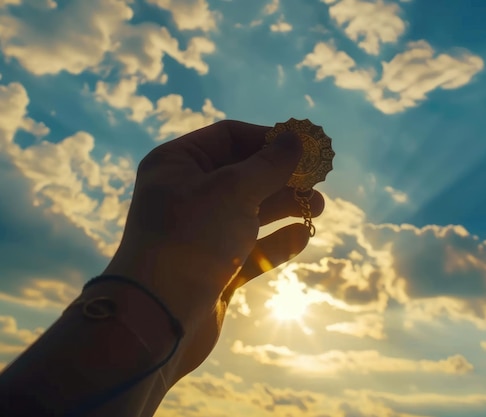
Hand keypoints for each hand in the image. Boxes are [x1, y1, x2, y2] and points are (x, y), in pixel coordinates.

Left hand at [103, 120, 324, 382]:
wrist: (159, 320)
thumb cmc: (192, 240)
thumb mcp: (233, 190)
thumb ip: (269, 164)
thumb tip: (296, 138)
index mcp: (178, 165)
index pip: (229, 137)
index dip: (268, 139)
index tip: (304, 147)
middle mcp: (187, 195)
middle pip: (244, 174)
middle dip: (282, 176)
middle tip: (318, 180)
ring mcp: (201, 233)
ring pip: (251, 212)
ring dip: (286, 207)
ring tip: (319, 207)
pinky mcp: (215, 268)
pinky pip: (251, 247)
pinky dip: (276, 241)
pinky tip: (302, 236)